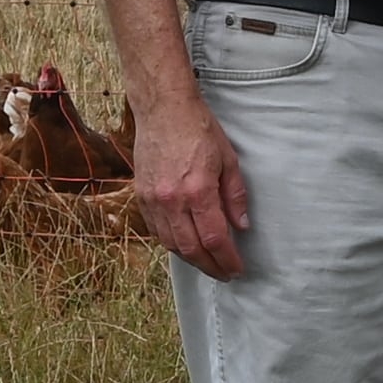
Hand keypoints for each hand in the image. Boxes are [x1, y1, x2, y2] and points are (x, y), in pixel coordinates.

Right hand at [132, 88, 252, 279]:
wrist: (163, 109)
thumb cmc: (198, 129)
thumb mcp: (228, 159)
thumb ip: (235, 196)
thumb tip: (241, 225)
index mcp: (198, 190)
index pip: (215, 238)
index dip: (227, 259)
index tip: (237, 268)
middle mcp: (172, 200)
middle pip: (191, 249)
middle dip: (210, 266)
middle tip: (225, 273)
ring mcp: (153, 200)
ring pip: (171, 244)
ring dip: (191, 259)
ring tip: (208, 263)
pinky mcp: (141, 196)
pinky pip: (156, 230)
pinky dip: (172, 243)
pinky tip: (185, 245)